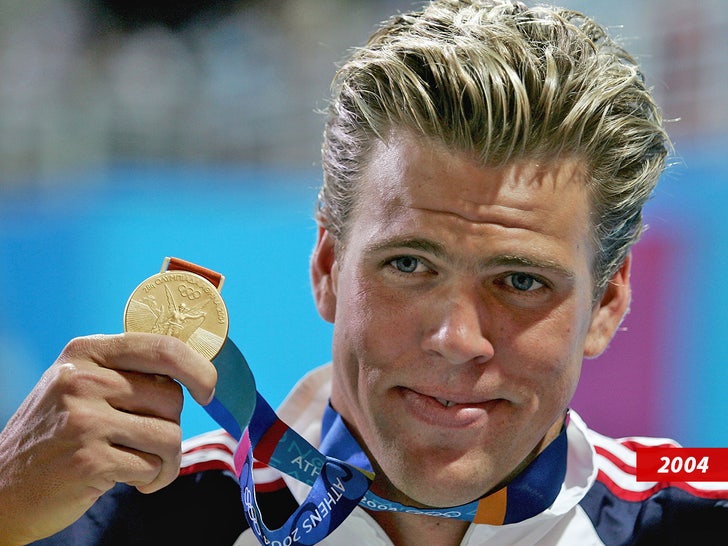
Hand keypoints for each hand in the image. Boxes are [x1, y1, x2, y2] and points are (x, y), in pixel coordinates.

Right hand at [0, 332, 216, 544]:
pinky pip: (152, 467)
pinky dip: (151, 479)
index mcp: (86, 353)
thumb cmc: (55, 435)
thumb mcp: (79, 386)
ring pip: (170, 435)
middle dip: (171, 425)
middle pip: (172, 397)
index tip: (209, 389)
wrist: (2, 489)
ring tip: (141, 464)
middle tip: (147, 441)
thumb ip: (125, 372)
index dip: (198, 368)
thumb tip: (193, 368)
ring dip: (166, 459)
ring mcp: (85, 420)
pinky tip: (128, 480)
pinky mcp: (90, 460)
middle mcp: (83, 381)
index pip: (163, 348)